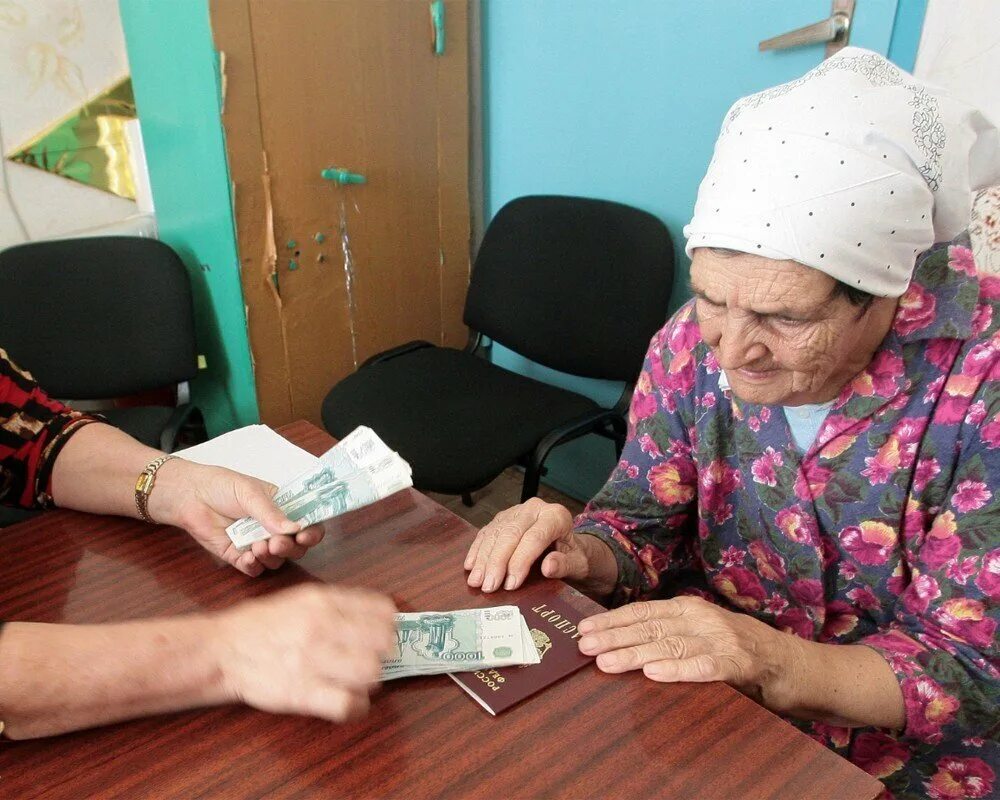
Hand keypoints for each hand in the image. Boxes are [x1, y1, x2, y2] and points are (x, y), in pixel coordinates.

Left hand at [148, 459, 325, 576]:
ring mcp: (256, 543)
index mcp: (283, 508)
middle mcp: (273, 528)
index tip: (306, 535)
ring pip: (276, 560)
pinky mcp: (238, 556)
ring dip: (271, 557)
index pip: (308, 523)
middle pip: (296, 547)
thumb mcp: (250, 493)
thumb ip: (271, 512)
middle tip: (277, 543)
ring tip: (258, 547)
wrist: (189, 496)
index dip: (312, 531)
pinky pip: (254, 569)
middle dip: (290, 548)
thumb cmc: (221, 486)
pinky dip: (254, 566)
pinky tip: (247, 557)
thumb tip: (295, 528)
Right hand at [213, 584, 397, 721]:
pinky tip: (349, 701)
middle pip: (382, 643)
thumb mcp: (303, 598)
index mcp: (324, 601)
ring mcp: (311, 660)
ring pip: (371, 673)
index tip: (387, 634)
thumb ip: (340, 604)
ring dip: (371, 680)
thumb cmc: (264, 625)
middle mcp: (320, 627)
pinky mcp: (301, 692)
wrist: (222, 650)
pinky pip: (348, 704)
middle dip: (383, 654)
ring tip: (359, 681)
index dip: (390, 625)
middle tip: (373, 660)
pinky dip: (357, 706)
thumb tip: (382, 614)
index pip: (382, 610)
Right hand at [464, 498, 616, 594]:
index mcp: (556, 516)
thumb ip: (565, 564)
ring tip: (476, 581)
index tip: (511, 584)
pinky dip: (477, 550)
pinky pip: (486, 532)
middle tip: (489, 586)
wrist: (568, 545)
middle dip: (497, 562)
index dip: (521, 561)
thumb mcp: (577, 563)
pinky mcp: (503, 518)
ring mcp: (516, 511)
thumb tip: (549, 567)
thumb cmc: (573, 555)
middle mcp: (534, 509)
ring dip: (483, 559)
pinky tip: (470, 566)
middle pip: (511, 533)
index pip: (535, 537)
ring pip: (495, 533)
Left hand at [577, 596, 798, 703]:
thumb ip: (668, 634)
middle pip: (650, 628)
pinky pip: (704, 667)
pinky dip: (678, 670)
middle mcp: (702, 618)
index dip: (612, 621)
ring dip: (636, 654)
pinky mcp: (739, 663)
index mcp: (688, 609)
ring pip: (671, 646)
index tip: (583, 629)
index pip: (643, 612)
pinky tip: (655, 674)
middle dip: (615, 637)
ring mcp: (721, 639)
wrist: (791, 663)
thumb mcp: (699, 634)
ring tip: (608, 662)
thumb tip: (621, 643)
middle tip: (585, 646)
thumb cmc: (737, 650)